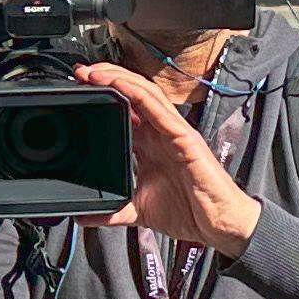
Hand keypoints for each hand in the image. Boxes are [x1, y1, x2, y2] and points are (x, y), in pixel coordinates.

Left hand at [78, 60, 260, 254]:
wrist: (218, 225)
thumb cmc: (190, 212)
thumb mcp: (138, 211)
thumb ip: (112, 211)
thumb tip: (85, 217)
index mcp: (152, 144)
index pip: (126, 109)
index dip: (104, 95)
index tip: (79, 89)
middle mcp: (162, 133)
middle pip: (134, 93)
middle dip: (107, 78)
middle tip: (80, 73)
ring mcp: (174, 132)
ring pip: (145, 92)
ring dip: (118, 78)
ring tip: (93, 72)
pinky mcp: (185, 137)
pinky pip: (158, 108)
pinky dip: (136, 93)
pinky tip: (118, 84)